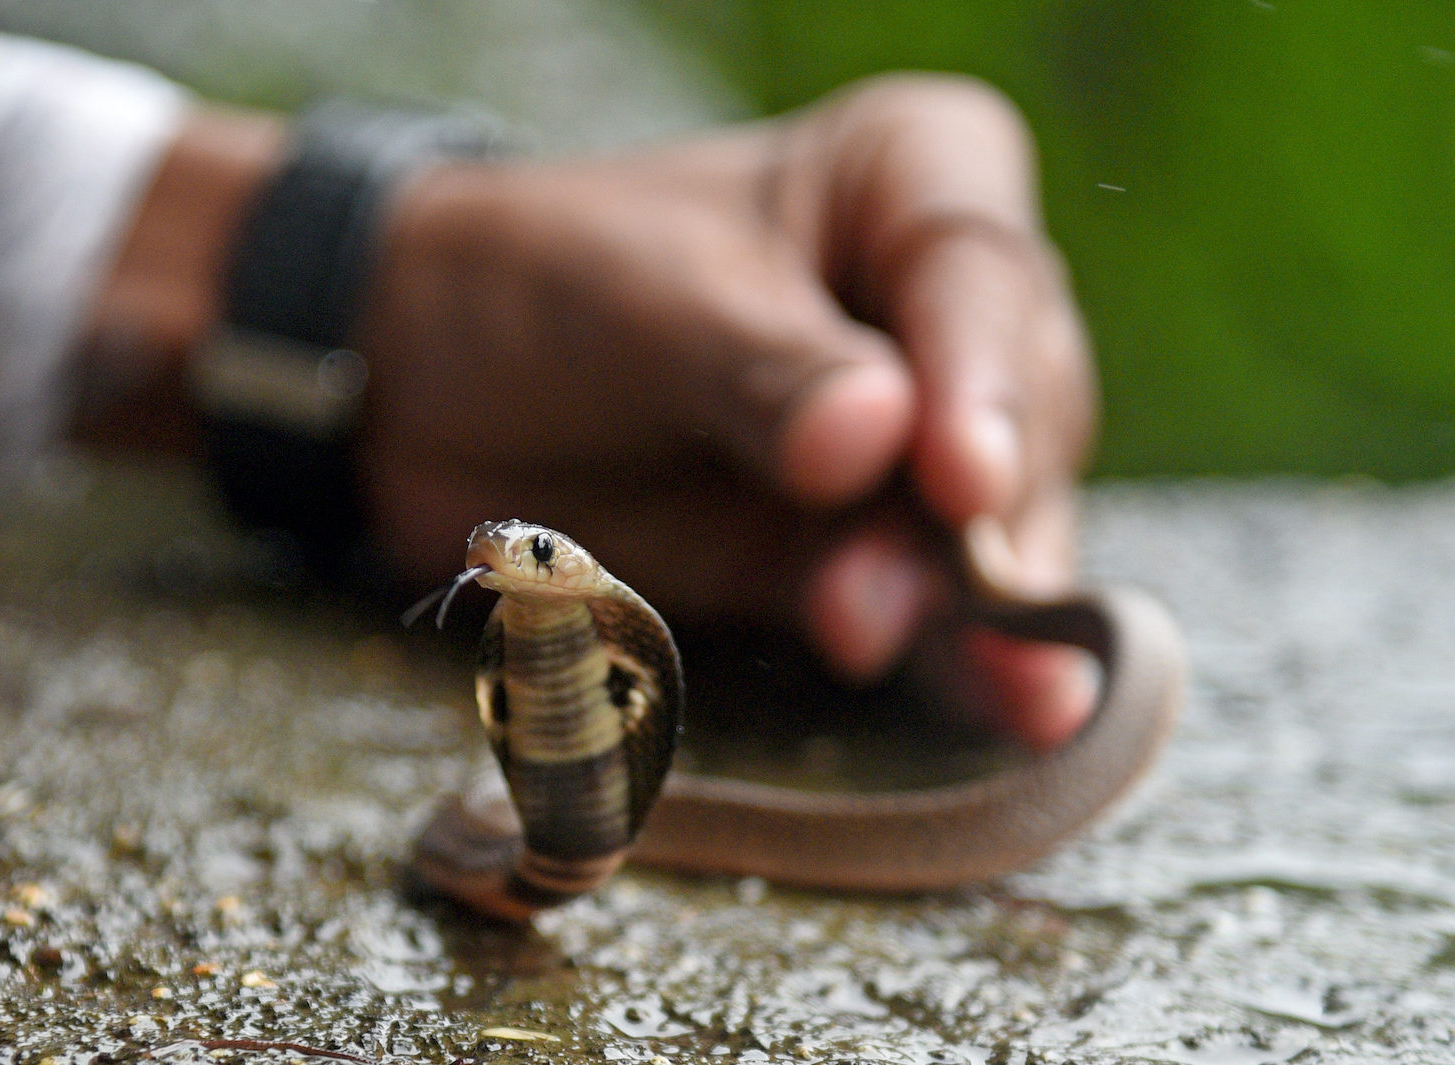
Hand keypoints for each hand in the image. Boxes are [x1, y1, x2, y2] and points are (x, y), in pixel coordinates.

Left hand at [358, 74, 1097, 746]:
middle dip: (969, 508)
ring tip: (881, 635)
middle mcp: (945, 311)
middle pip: (1020, 410)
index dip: (983, 382)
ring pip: (997, 522)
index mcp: (910, 180)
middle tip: (902, 574)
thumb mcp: (644, 305)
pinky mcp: (876, 552)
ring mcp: (924, 444)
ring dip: (959, 596)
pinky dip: (971, 661)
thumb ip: (761, 369)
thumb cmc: (544, 288)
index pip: (977, 273)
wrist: (433, 398)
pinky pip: (943, 608)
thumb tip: (875, 437)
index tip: (960, 477)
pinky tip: (1021, 706)